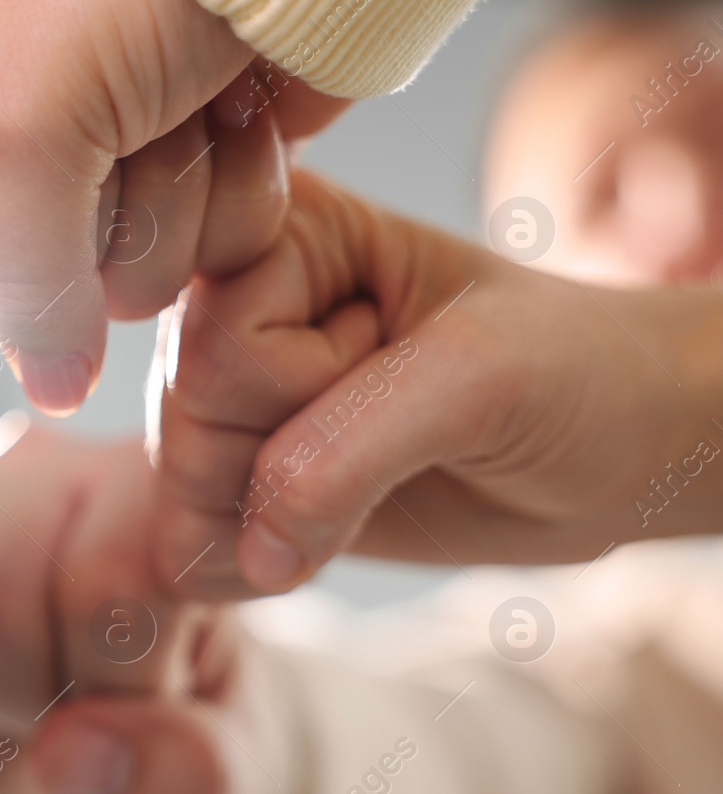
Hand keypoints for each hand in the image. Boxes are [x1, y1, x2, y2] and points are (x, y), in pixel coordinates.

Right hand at [0, 0, 309, 413]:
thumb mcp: (20, 116)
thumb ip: (12, 274)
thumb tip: (46, 384)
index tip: (23, 162)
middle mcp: (3, 122)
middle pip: (31, 276)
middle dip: (93, 211)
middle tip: (113, 113)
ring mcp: (108, 149)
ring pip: (128, 278)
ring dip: (173, 195)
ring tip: (181, 94)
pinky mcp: (198, 162)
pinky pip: (208, 252)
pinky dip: (234, 184)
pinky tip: (231, 103)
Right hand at [0, 428, 236, 793]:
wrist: (101, 730)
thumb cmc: (183, 729)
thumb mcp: (234, 775)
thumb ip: (185, 773)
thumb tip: (71, 758)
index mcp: (162, 492)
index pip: (109, 585)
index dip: (112, 688)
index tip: (139, 707)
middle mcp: (46, 461)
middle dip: (20, 704)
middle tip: (60, 718)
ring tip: (7, 711)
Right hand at [153, 171, 722, 598]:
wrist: (616, 443)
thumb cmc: (570, 370)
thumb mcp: (476, 381)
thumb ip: (347, 449)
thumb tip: (252, 549)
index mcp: (275, 231)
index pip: (213, 343)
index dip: (300, 382)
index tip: (390, 346)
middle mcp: (228, 303)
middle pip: (185, 419)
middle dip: (288, 457)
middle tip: (393, 425)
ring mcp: (225, 394)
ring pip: (178, 485)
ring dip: (278, 516)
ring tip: (374, 472)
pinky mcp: (233, 473)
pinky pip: (185, 541)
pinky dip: (257, 562)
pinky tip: (328, 527)